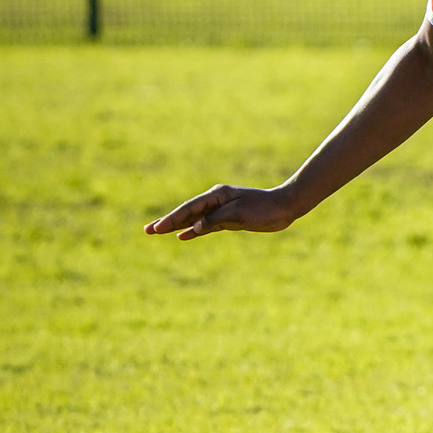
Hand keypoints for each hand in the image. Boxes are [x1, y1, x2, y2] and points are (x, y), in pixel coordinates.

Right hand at [144, 184, 300, 240]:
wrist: (284, 208)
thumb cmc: (263, 208)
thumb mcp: (238, 214)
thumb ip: (215, 220)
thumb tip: (195, 228)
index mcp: (216, 195)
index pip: (189, 208)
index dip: (172, 219)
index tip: (157, 228)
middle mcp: (215, 201)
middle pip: (186, 213)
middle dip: (167, 221)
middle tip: (147, 230)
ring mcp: (221, 210)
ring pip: (194, 220)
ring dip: (177, 226)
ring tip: (158, 231)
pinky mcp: (228, 220)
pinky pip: (206, 226)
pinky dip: (194, 231)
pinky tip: (183, 236)